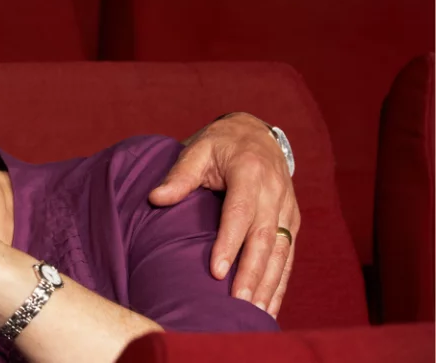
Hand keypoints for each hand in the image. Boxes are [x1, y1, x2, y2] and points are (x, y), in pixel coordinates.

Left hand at [148, 112, 299, 316]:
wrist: (256, 133)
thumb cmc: (221, 143)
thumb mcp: (198, 149)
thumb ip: (179, 175)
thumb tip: (155, 198)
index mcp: (251, 172)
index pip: (240, 212)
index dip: (229, 243)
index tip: (216, 272)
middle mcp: (275, 192)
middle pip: (265, 238)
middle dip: (252, 273)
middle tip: (238, 303)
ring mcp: (287, 208)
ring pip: (281, 252)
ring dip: (269, 284)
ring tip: (255, 313)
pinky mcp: (292, 221)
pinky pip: (288, 255)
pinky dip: (280, 282)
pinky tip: (270, 306)